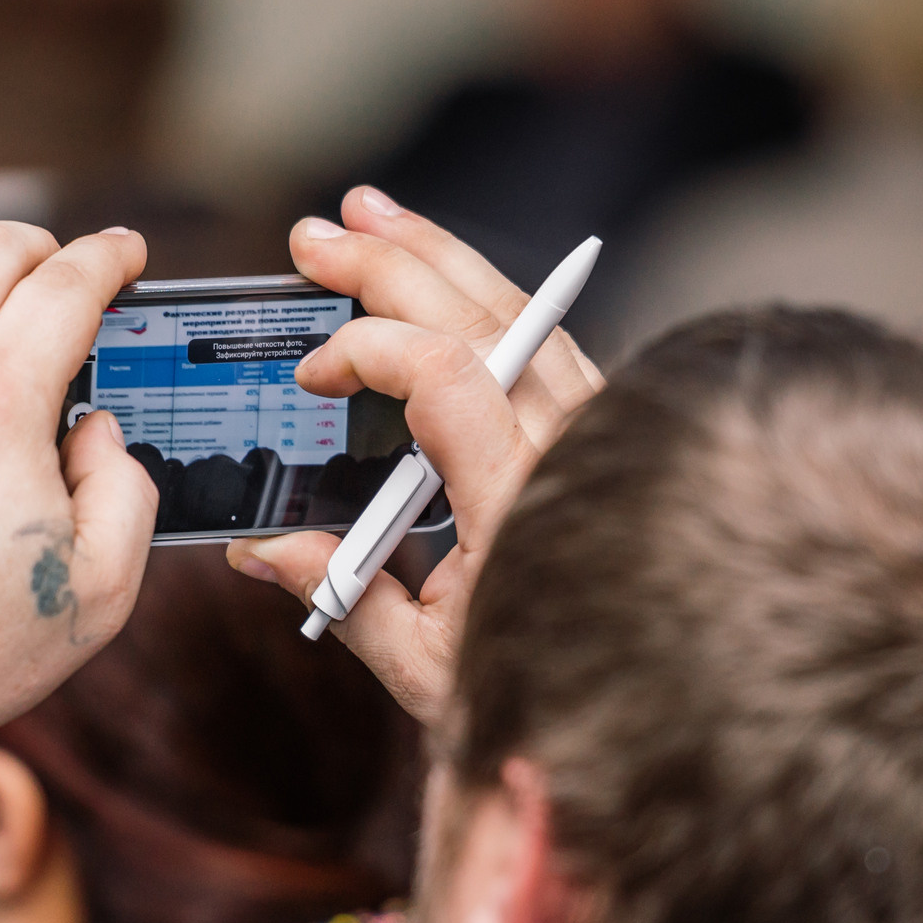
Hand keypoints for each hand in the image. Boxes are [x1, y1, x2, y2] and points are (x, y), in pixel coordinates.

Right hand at [227, 187, 602, 726]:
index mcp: (521, 504)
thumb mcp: (426, 669)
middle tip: (317, 236)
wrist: (662, 705)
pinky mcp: (607, 431)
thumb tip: (260, 548)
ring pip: (523, 311)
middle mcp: (573, 451)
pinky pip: (547, 338)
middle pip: (484, 318)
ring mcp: (599, 432)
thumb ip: (343, 598)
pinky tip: (444, 273)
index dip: (368, 351)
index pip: (445, 376)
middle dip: (391, 265)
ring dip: (441, 258)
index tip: (311, 377)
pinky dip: (488, 294)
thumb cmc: (542, 696)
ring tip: (370, 216)